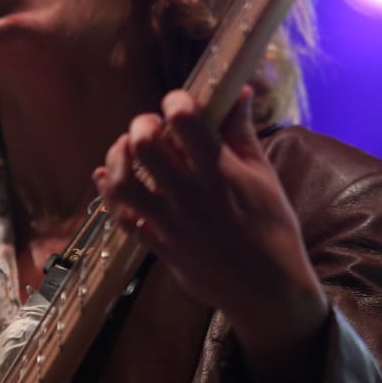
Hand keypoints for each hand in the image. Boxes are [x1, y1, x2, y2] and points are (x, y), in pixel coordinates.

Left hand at [93, 87, 329, 379]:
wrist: (268, 291)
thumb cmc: (273, 228)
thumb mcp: (264, 176)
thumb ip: (242, 132)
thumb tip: (238, 91)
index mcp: (221, 172)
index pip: (185, 121)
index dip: (175, 101)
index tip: (179, 102)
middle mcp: (191, 194)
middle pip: (146, 145)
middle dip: (143, 124)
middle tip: (152, 126)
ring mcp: (171, 222)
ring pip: (123, 182)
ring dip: (118, 157)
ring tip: (127, 148)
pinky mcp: (158, 244)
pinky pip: (121, 217)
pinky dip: (109, 194)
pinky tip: (110, 178)